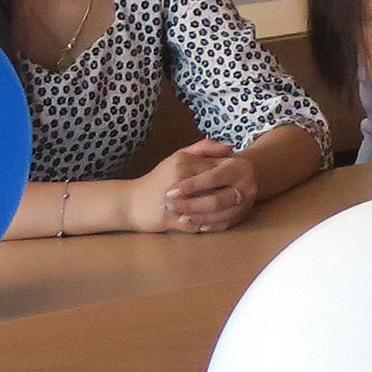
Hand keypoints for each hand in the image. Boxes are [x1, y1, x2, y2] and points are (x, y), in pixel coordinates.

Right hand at [133, 140, 256, 234]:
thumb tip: (231, 147)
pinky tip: (218, 221)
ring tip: (231, 209)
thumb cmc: (159, 178)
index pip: (218, 169)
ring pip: (211, 209)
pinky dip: (211, 224)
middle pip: (218, 190)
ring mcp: (177, 203)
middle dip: (231, 195)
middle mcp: (181, 182)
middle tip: (240, 195)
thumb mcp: (179, 157)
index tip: (239, 178)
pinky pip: (200, 224)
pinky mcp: (173, 221)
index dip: (231, 176)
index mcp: (183, 164)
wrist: (132, 203)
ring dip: (223, 211)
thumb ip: (204, 148)